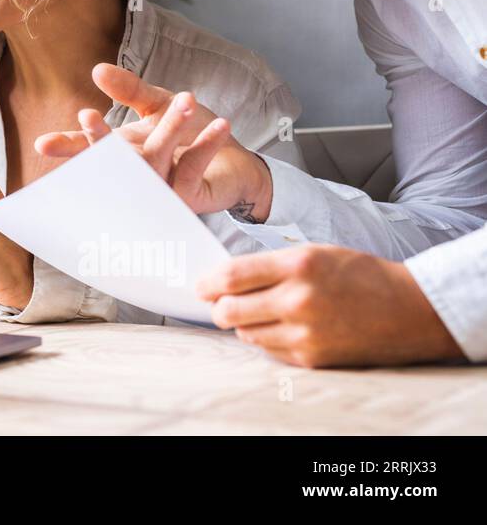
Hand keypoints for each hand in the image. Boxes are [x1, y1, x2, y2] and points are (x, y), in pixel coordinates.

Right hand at [33, 63, 271, 218]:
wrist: (235, 162)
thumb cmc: (192, 134)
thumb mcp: (158, 104)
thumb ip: (129, 90)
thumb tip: (96, 70)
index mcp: (123, 152)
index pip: (90, 150)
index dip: (66, 147)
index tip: (42, 144)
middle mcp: (136, 174)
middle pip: (112, 160)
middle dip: (98, 139)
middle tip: (86, 116)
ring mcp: (159, 190)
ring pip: (155, 159)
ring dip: (170, 128)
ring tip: (185, 98)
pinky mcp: (187, 199)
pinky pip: (191, 168)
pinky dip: (206, 145)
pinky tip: (220, 124)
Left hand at [197, 244, 464, 366]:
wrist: (410, 310)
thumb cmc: (359, 275)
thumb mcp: (314, 253)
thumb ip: (269, 265)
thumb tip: (224, 279)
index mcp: (298, 265)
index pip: (230, 276)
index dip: (207, 282)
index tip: (201, 286)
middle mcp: (298, 300)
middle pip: (228, 311)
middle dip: (218, 307)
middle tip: (221, 302)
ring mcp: (305, 333)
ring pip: (245, 333)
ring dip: (243, 324)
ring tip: (260, 312)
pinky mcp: (312, 358)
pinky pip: (268, 350)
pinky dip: (267, 339)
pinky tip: (282, 326)